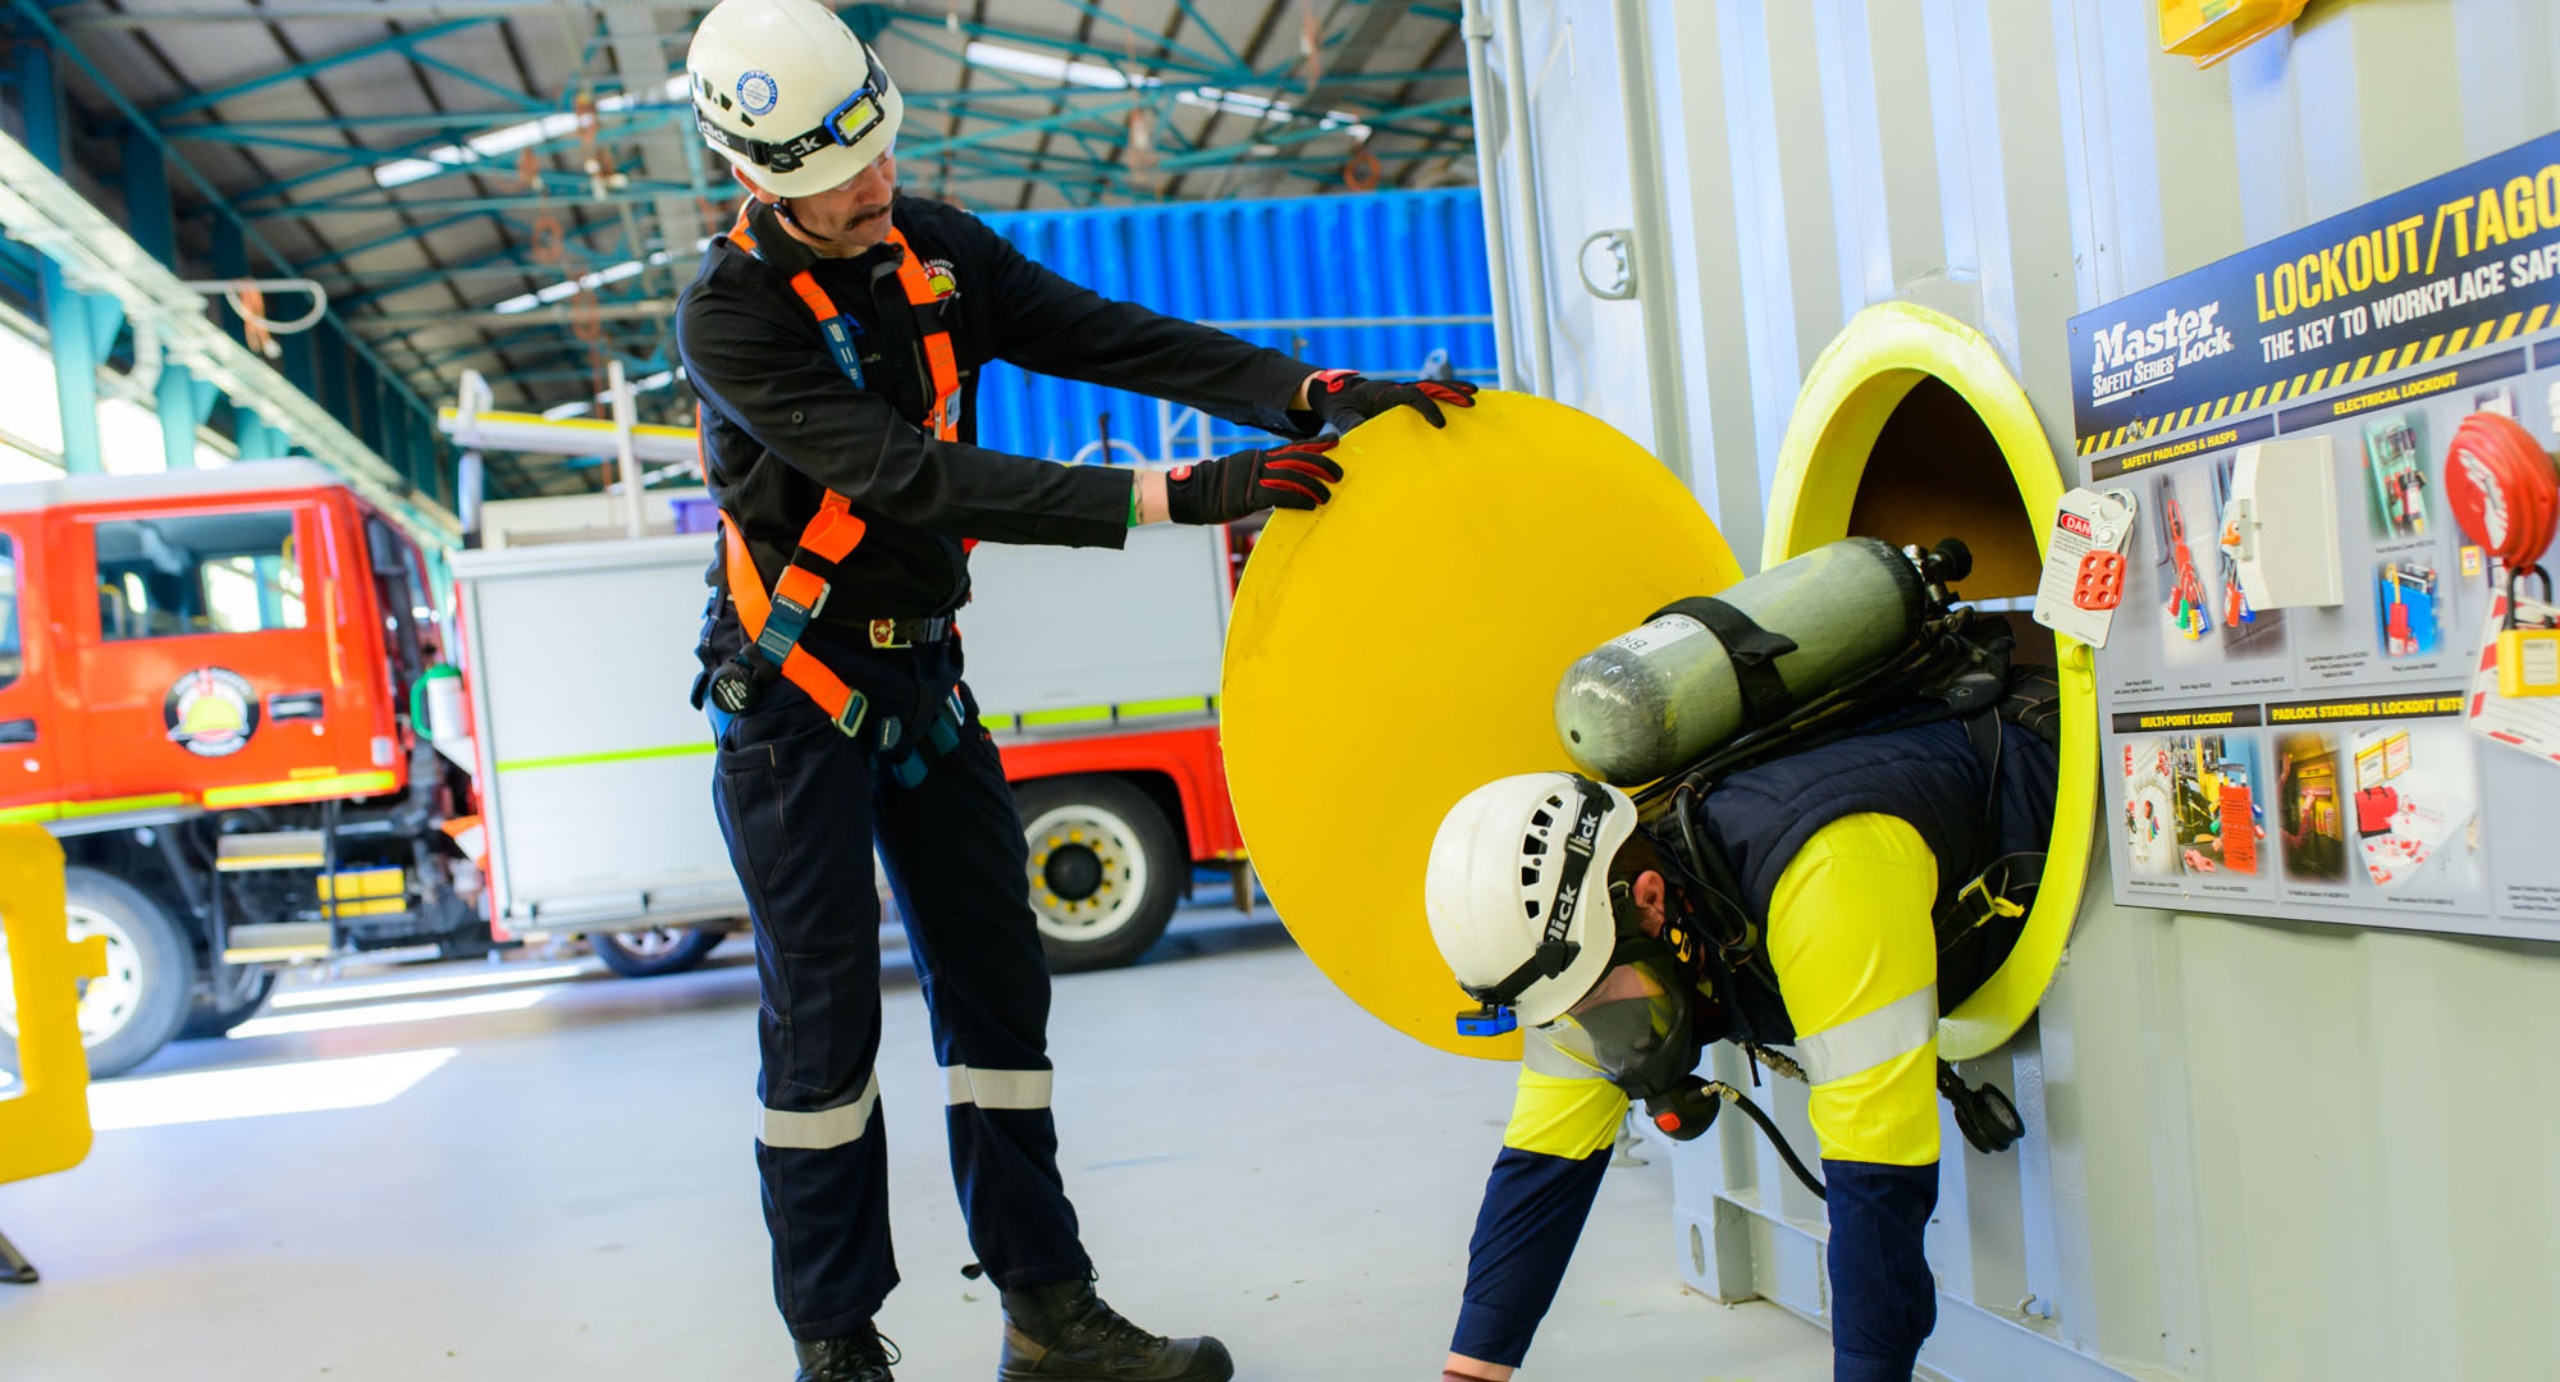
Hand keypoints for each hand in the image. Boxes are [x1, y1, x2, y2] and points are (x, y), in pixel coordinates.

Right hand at [1163, 439, 1343, 524]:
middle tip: (1339, 473)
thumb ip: (1263, 476)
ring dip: (1314, 485)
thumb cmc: (1218, 488)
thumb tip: (1280, 482)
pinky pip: (1280, 494)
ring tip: (1328, 495)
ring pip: (1292, 476)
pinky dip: (1298, 499)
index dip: (1315, 444)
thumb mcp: (1243, 475)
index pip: (1293, 447)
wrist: (1193, 492)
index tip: (1335, 441)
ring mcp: (1255, 477)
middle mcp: (1260, 462)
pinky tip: (1311, 505)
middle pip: (1298, 459)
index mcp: (1260, 457)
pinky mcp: (1250, 495)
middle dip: (1321, 464)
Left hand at [1305, 368, 1477, 430]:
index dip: (1427, 408)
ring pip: (1431, 386)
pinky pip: (1427, 393)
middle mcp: (1396, 388)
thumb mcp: (1341, 415)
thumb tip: (1361, 433)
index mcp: (1384, 392)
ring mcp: (1400, 391)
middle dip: (1450, 392)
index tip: (1441, 423)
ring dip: (1452, 389)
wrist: (1334, 390)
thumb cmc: (1338, 404)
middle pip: (1428, 386)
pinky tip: (1461, 398)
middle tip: (1471, 400)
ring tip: (1474, 395)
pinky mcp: (1402, 397)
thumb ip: (1351, 423)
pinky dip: (1444, 393)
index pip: (1411, 396)